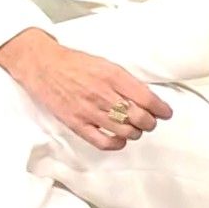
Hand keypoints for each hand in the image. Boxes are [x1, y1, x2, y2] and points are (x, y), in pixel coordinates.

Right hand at [0, 28, 171, 150]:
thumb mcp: (104, 63)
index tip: (165, 113)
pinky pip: (103, 142)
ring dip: (135, 133)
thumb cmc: (73, 63)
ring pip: (125, 132)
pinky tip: (119, 140)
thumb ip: (125, 80)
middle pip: (140, 118)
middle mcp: (103, 94)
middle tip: (150, 121)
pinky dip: (117, 144)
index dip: (161, 109)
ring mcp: (89, 111)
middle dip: (150, 122)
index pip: (147, 99)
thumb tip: (146, 97)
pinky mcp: (77, 123)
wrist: (43, 65)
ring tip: (134, 129)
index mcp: (113, 76)